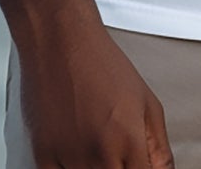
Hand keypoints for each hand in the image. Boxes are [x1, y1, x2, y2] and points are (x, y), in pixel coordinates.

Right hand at [19, 25, 173, 167]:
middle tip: (119, 154)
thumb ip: (158, 147)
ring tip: (96, 144)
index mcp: (129, 142)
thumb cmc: (104, 66)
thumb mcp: (147, 102)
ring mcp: (69, 158)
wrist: (62, 43)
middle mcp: (99, 155)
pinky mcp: (42, 157)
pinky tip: (76, 154)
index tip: (139, 166)